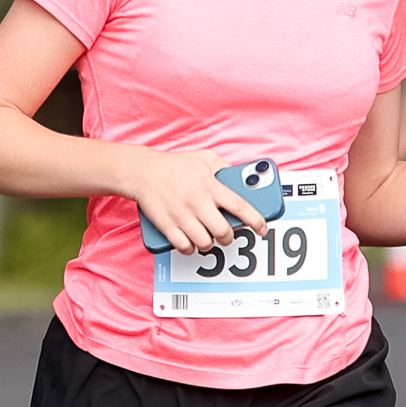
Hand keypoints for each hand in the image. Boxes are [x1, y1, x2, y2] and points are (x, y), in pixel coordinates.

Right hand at [123, 147, 265, 255]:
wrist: (142, 172)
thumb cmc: (175, 165)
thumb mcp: (205, 158)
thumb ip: (225, 168)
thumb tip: (243, 179)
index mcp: (210, 186)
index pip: (240, 207)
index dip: (256, 220)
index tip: (262, 228)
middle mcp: (197, 202)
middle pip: (223, 232)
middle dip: (228, 237)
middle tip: (225, 233)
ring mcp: (182, 216)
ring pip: (205, 243)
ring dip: (209, 243)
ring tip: (206, 235)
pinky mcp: (167, 226)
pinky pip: (185, 247)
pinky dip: (190, 248)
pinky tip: (191, 241)